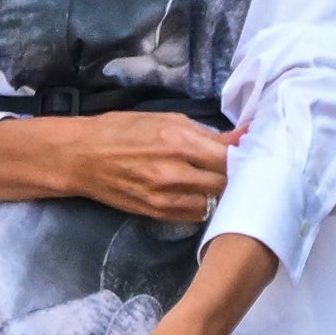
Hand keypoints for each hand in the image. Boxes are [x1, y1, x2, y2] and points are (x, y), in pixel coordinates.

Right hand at [0, 111, 233, 224]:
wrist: (81, 157)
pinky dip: (203, 206)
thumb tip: (245, 135)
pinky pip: (195, 215)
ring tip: (220, 183)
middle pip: (227, 182)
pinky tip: (199, 194)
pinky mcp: (157, 212)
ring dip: (221, 194)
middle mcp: (175, 171)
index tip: (254, 153)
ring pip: (215, 202)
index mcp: (179, 140)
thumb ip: (207, 133)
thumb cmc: (121, 130)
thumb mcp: (166, 119)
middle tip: (243, 170)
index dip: (247, 156)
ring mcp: (165, 196)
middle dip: (238, 176)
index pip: (231, 156)